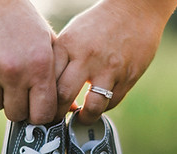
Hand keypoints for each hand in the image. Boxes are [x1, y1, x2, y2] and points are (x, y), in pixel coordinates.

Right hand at [0, 0, 56, 123]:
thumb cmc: (19, 20)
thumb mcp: (46, 42)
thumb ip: (58, 77)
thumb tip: (71, 110)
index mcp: (39, 66)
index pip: (42, 115)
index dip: (38, 114)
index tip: (34, 107)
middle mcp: (13, 72)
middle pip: (15, 114)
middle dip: (16, 104)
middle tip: (14, 85)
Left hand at [53, 0, 176, 123]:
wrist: (135, 10)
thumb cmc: (98, 24)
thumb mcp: (72, 35)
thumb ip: (60, 60)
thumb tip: (46, 90)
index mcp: (68, 45)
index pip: (47, 80)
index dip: (41, 99)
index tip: (41, 107)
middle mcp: (87, 57)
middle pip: (63, 96)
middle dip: (57, 114)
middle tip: (56, 119)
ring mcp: (109, 68)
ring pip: (92, 106)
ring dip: (84, 118)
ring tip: (80, 118)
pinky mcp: (128, 76)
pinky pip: (111, 102)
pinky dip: (103, 107)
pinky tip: (98, 104)